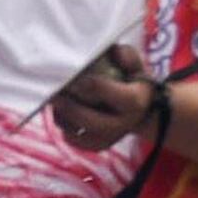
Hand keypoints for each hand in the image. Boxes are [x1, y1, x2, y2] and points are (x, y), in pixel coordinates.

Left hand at [47, 40, 163, 150]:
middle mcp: (122, 124)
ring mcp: (110, 138)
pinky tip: (60, 112)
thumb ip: (127, 55)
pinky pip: (73, 140)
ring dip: (62, 117)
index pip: (106, 93)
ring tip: (55, 101)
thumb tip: (114, 51)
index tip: (72, 75)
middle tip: (54, 95)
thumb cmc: (132, 80)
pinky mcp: (98, 145)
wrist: (143, 110)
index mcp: (133, 102)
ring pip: (78, 134)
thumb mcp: (135, 65)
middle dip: (69, 108)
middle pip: (90, 121)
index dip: (86, 84)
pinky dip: (63, 127)